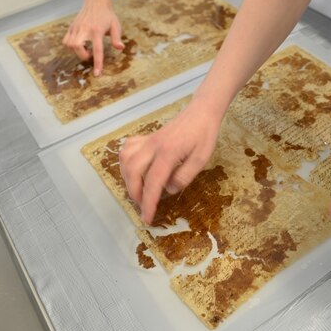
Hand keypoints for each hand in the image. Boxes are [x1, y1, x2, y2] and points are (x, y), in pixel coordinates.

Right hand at [62, 0, 123, 75]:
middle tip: (91, 53)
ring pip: (69, 45)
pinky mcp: (71, 27)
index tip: (96, 74)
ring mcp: (76, 28)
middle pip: (77, 47)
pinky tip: (80, 43)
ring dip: (77, 51)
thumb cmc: (107, 15)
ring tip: (86, 47)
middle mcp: (84, 29)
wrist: (96, 2)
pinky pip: (66, 41)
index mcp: (97, 31)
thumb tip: (120, 48)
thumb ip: (117, 38)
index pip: (97, 50)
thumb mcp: (115, 26)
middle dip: (83, 55)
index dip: (97, 63)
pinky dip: (71, 46)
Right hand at [119, 100, 222, 223]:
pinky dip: (126, 162)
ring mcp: (147, 140)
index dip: (148, 203)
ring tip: (138, 191)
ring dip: (128, 179)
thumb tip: (168, 191)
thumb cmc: (204, 136)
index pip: (153, 182)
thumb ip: (185, 176)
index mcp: (168, 153)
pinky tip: (134, 170)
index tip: (147, 218)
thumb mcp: (202, 159)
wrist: (201, 112)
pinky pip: (127, 149)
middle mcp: (153, 146)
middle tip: (144, 206)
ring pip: (126, 161)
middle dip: (135, 193)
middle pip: (133, 172)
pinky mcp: (146, 137)